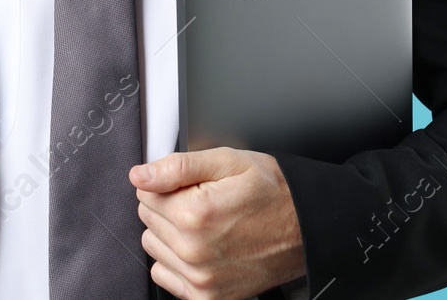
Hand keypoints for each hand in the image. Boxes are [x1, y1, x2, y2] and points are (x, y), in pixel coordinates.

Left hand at [131, 147, 306, 299]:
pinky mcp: (206, 296)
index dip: (166, 182)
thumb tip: (140, 174)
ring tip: (204, 225)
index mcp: (196, 213)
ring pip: (152, 245)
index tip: (192, 184)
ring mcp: (200, 278)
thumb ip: (177, 166)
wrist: (306, 229)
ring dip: (169, 233)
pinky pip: (164, 275)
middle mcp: (194, 250)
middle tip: (203, 202)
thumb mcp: (228, 162)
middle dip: (168, 205)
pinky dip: (175, 261)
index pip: (144, 191)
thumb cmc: (272, 193)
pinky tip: (200, 248)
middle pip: (147, 218)